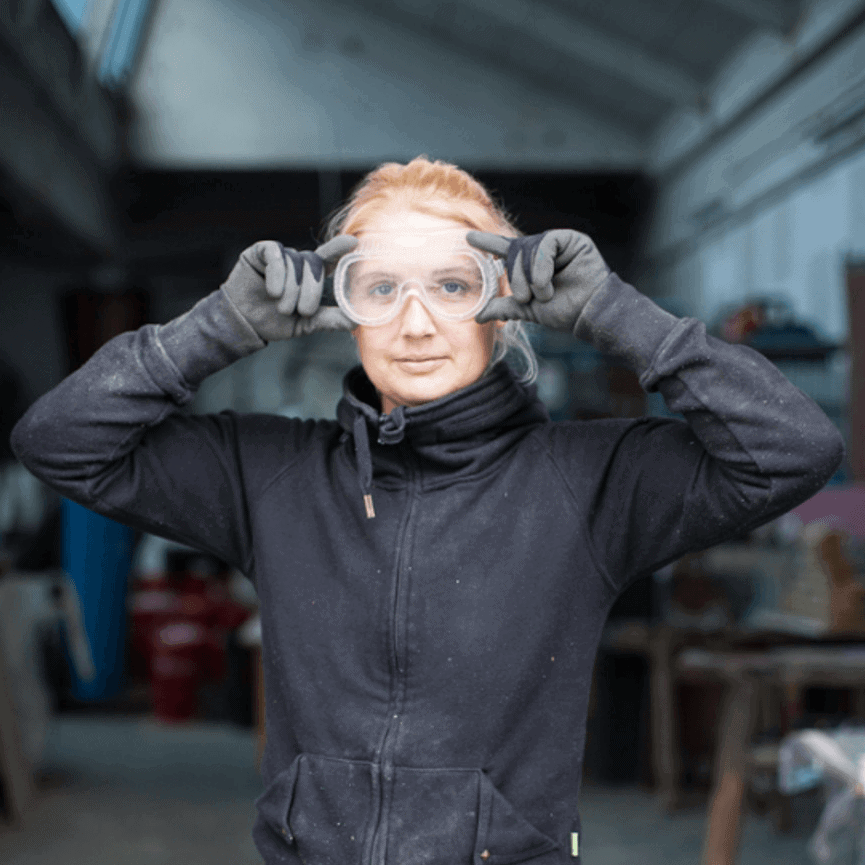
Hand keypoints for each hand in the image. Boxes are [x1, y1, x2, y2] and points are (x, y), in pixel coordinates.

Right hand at [221, 235, 357, 341]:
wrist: (244, 324)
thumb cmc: (275, 321)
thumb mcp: (308, 323)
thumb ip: (331, 319)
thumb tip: (357, 320)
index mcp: (311, 277)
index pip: (329, 259)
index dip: (340, 249)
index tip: (353, 243)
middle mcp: (297, 263)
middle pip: (314, 264)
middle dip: (311, 291)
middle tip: (301, 311)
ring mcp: (280, 255)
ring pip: (295, 263)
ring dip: (291, 289)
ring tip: (281, 306)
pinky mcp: (261, 252)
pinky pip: (277, 255)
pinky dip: (277, 274)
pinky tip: (272, 291)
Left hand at [466, 229, 609, 332]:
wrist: (588, 314)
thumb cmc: (563, 311)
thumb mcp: (527, 309)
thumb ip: (503, 307)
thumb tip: (478, 317)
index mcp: (530, 265)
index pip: (505, 250)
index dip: (488, 242)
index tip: (467, 237)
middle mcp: (541, 251)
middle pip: (514, 252)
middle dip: (515, 278)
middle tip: (524, 297)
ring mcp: (556, 243)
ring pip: (528, 249)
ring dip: (530, 277)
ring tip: (543, 294)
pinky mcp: (570, 238)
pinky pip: (545, 245)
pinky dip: (541, 267)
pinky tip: (548, 283)